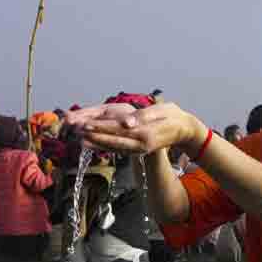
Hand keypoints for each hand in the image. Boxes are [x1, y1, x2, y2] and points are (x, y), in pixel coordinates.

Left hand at [67, 101, 203, 156]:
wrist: (184, 130)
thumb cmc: (173, 117)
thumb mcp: (162, 112)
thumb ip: (144, 117)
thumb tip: (127, 123)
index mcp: (145, 134)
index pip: (118, 130)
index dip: (101, 127)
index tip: (86, 124)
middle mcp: (141, 145)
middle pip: (113, 141)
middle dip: (95, 137)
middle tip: (77, 133)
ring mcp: (139, 149)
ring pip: (114, 148)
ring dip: (97, 144)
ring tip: (80, 140)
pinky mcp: (137, 149)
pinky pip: (119, 149)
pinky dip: (105, 147)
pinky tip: (94, 144)